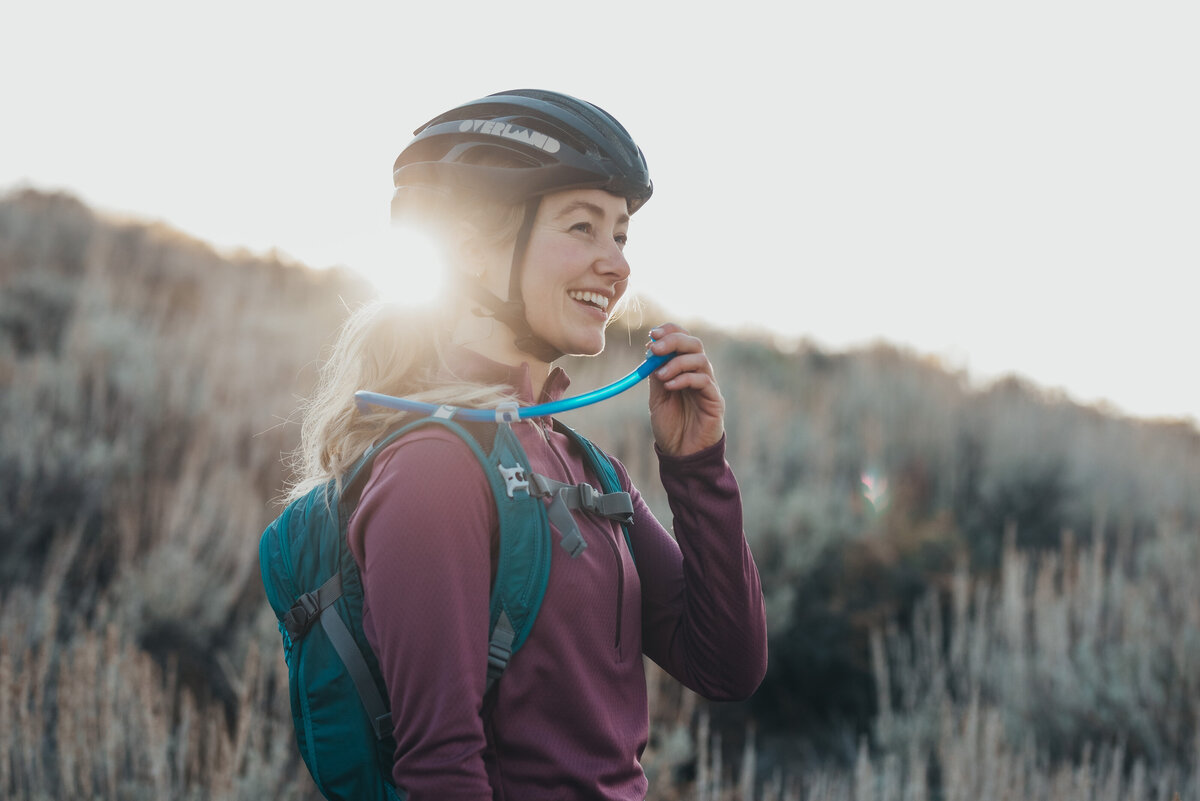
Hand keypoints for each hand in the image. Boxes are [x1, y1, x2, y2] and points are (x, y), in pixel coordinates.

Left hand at [646, 323, 725, 457]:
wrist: (681, 454)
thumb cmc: (671, 427)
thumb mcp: (657, 397)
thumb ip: (656, 375)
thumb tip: (651, 351)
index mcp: (684, 369)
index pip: (682, 340)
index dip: (670, 332)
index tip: (652, 334)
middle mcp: (699, 373)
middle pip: (694, 344)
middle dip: (673, 341)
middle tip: (654, 349)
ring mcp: (708, 386)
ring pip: (700, 359)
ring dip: (677, 362)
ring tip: (660, 375)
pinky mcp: (714, 400)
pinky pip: (704, 380)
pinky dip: (685, 378)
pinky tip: (670, 386)